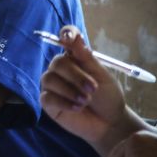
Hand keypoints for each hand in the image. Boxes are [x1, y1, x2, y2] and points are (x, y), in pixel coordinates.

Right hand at [40, 25, 139, 155]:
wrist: (109, 123)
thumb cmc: (107, 97)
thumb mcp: (102, 76)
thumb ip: (86, 58)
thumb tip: (74, 37)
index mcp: (75, 58)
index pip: (66, 39)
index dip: (65, 34)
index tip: (68, 38)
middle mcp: (60, 69)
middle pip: (57, 63)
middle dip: (75, 76)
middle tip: (92, 89)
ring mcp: (52, 85)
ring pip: (49, 79)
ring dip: (69, 90)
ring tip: (85, 101)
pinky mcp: (47, 102)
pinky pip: (48, 97)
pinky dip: (64, 102)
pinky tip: (77, 108)